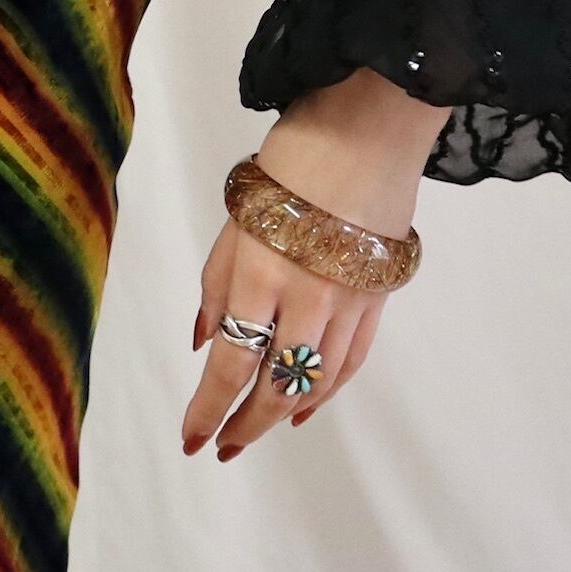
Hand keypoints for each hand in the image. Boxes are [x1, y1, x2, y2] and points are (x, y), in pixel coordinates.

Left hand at [182, 68, 446, 461]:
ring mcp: (349, 301)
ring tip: (258, 431)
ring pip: (318, 381)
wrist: (370, 125)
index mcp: (261, 274)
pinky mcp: (379, 295)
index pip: (231, 363)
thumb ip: (217, 283)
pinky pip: (353, 359)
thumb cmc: (293, 158)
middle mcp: (307, 298)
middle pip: (276, 385)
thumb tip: (204, 343)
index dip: (208, 409)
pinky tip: (308, 405)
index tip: (191, 439)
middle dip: (245, 424)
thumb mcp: (237, 214)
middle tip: (224, 446)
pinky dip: (329, 389)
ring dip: (284, 414)